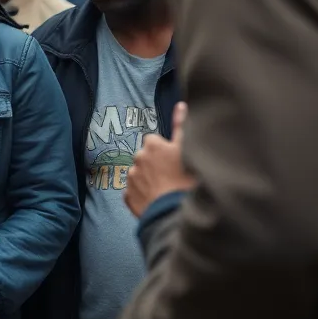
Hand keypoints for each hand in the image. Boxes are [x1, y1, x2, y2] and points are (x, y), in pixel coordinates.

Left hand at [125, 102, 196, 217]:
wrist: (175, 214)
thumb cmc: (187, 180)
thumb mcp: (189, 149)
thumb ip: (183, 126)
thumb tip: (181, 104)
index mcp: (152, 145)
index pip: (156, 141)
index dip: (167, 151)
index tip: (175, 161)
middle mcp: (137, 158)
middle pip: (147, 158)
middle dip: (156, 165)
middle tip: (173, 177)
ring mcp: (131, 179)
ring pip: (140, 175)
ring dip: (149, 180)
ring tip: (166, 191)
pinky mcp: (128, 197)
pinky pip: (135, 193)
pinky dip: (143, 196)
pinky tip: (156, 201)